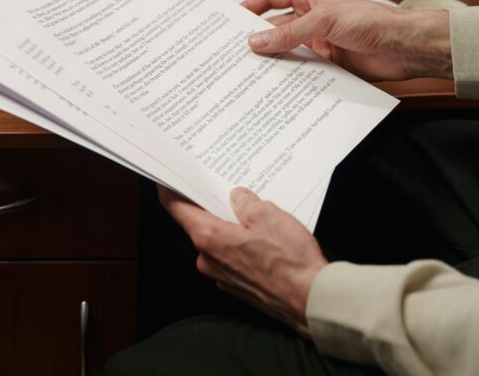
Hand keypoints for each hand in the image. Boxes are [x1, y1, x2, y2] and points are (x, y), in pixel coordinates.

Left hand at [159, 185, 327, 337]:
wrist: (310, 300)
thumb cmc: (289, 261)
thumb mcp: (267, 215)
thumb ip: (245, 202)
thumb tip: (238, 197)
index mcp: (209, 238)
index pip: (176, 208)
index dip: (170, 189)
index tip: (168, 178)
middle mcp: (209, 259)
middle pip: (199, 224)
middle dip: (212, 207)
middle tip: (226, 189)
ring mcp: (222, 275)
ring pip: (219, 241)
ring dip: (231, 228)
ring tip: (257, 217)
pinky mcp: (238, 285)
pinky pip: (232, 257)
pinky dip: (241, 246)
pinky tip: (264, 240)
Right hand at [241, 0, 452, 80]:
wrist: (404, 47)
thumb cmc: (372, 21)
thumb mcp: (324, 21)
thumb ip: (289, 32)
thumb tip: (256, 41)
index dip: (251, 6)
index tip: (230, 19)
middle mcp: (313, 18)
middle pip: (276, 27)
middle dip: (257, 38)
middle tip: (234, 52)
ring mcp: (320, 41)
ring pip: (287, 50)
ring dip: (273, 60)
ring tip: (249, 72)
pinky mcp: (328, 63)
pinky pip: (303, 70)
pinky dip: (290, 76)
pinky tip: (278, 85)